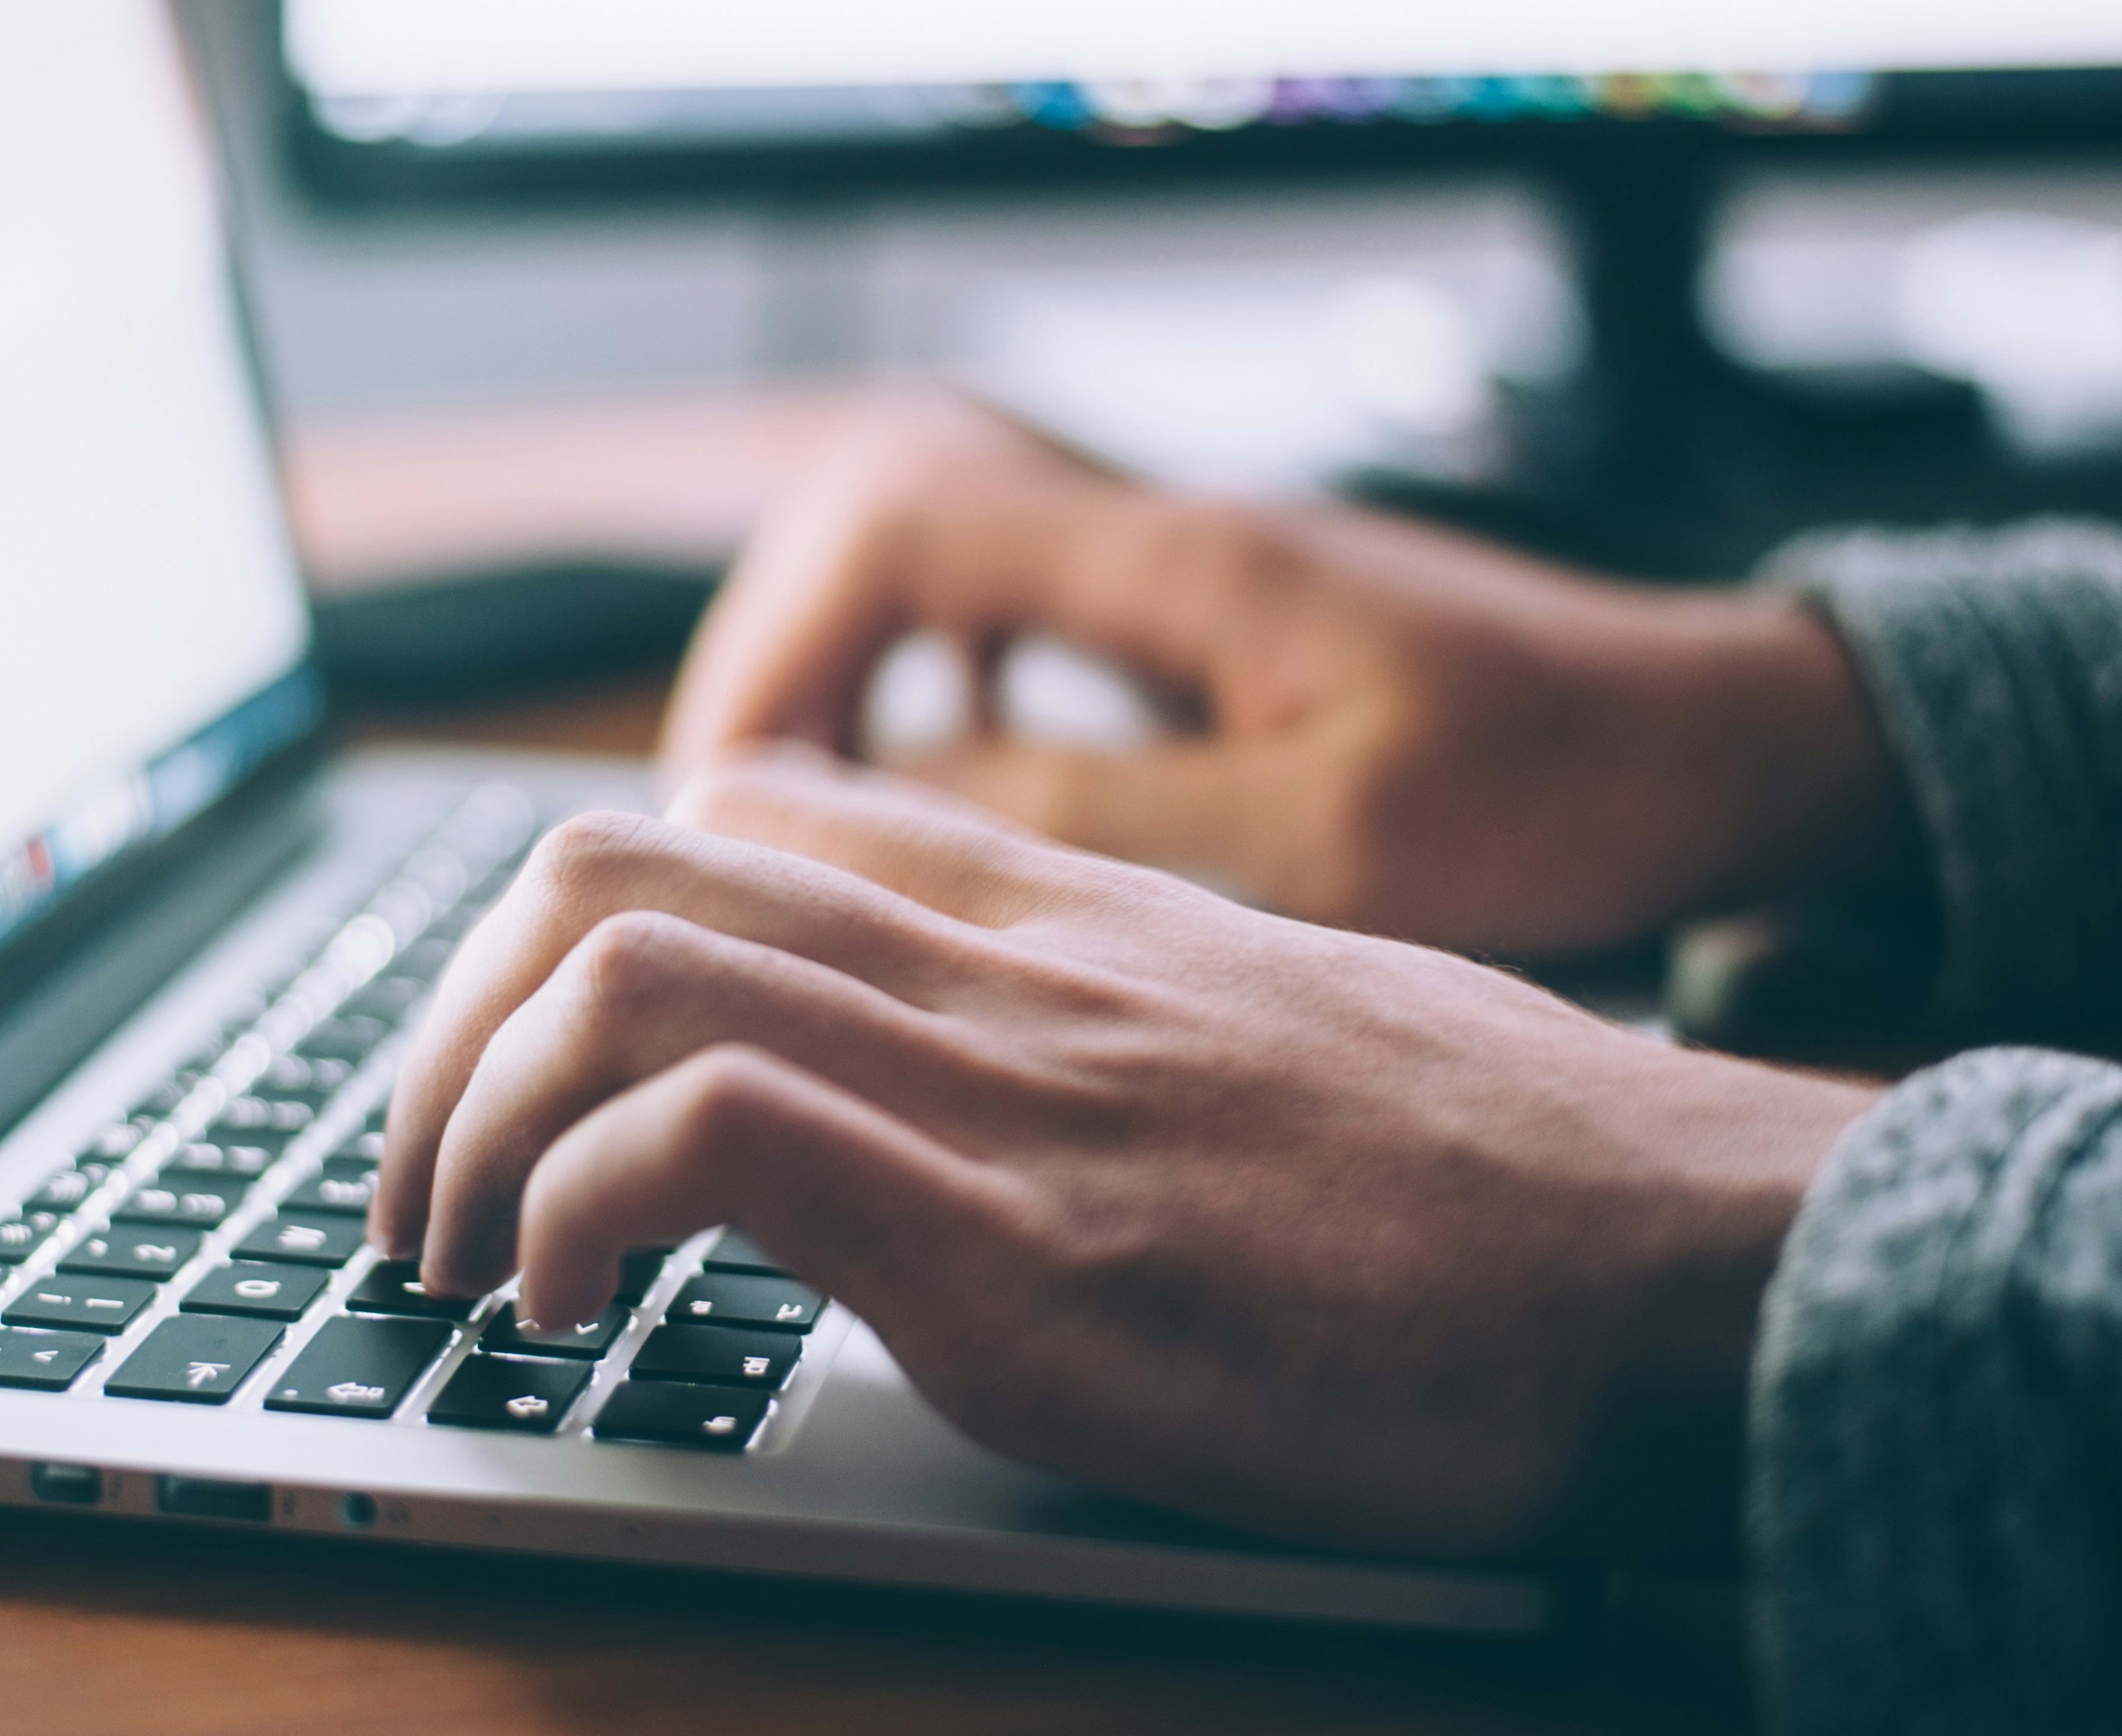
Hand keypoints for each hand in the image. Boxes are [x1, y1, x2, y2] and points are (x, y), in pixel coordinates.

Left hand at [374, 748, 1874, 1559]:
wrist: (1699, 1262)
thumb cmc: (1510, 1178)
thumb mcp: (1279, 1030)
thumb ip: (1109, 1012)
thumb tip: (990, 1076)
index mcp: (1057, 914)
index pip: (739, 809)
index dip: (568, 922)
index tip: (524, 1061)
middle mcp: (1003, 966)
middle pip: (614, 861)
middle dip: (447, 1021)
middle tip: (422, 1179)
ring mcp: (1005, 1092)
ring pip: (619, 964)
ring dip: (465, 1117)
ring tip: (457, 1259)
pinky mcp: (1026, 1250)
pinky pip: (707, 1134)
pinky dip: (574, 1209)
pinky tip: (570, 1312)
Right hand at [663, 391, 1908, 956]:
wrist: (1718, 739)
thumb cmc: (1564, 785)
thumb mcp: (1332, 837)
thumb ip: (1107, 811)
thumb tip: (901, 803)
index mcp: (1179, 562)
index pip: (897, 525)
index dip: (780, 645)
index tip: (736, 789)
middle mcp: (1163, 536)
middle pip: (885, 519)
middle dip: (785, 655)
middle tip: (740, 810)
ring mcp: (1185, 572)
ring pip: (942, 564)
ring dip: (855, 670)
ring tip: (813, 808)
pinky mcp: (1213, 623)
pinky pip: (1019, 615)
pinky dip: (946, 686)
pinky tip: (953, 787)